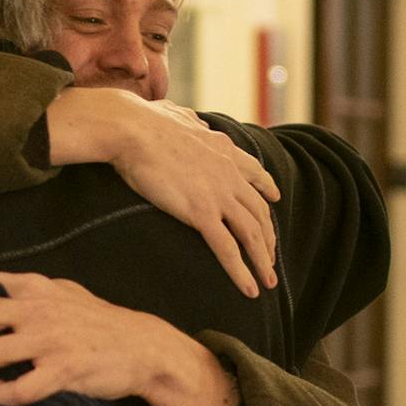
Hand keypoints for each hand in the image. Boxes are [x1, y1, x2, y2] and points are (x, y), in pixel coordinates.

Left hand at [0, 272, 238, 405]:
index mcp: (34, 287)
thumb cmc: (97, 321)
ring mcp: (50, 340)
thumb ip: (26, 289)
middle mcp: (37, 309)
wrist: (143, 347)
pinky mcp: (62, 370)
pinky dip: (3, 395)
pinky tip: (5, 394)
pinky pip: (18, 389)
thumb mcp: (62, 291)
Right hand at [44, 87, 280, 296]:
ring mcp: (218, 195)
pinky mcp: (201, 213)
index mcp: (222, 149)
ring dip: (262, 262)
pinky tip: (249, 289)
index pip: (254, 173)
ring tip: (266, 283)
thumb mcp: (176, 115)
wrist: (131, 130)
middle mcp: (229, 173)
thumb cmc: (142, 122)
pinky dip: (242, 272)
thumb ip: (189, 122)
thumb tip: (190, 120)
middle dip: (268, 239)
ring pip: (252, 235)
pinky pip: (228, 249)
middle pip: (259, 212)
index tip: (275, 199)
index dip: (267, 189)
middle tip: (270, 258)